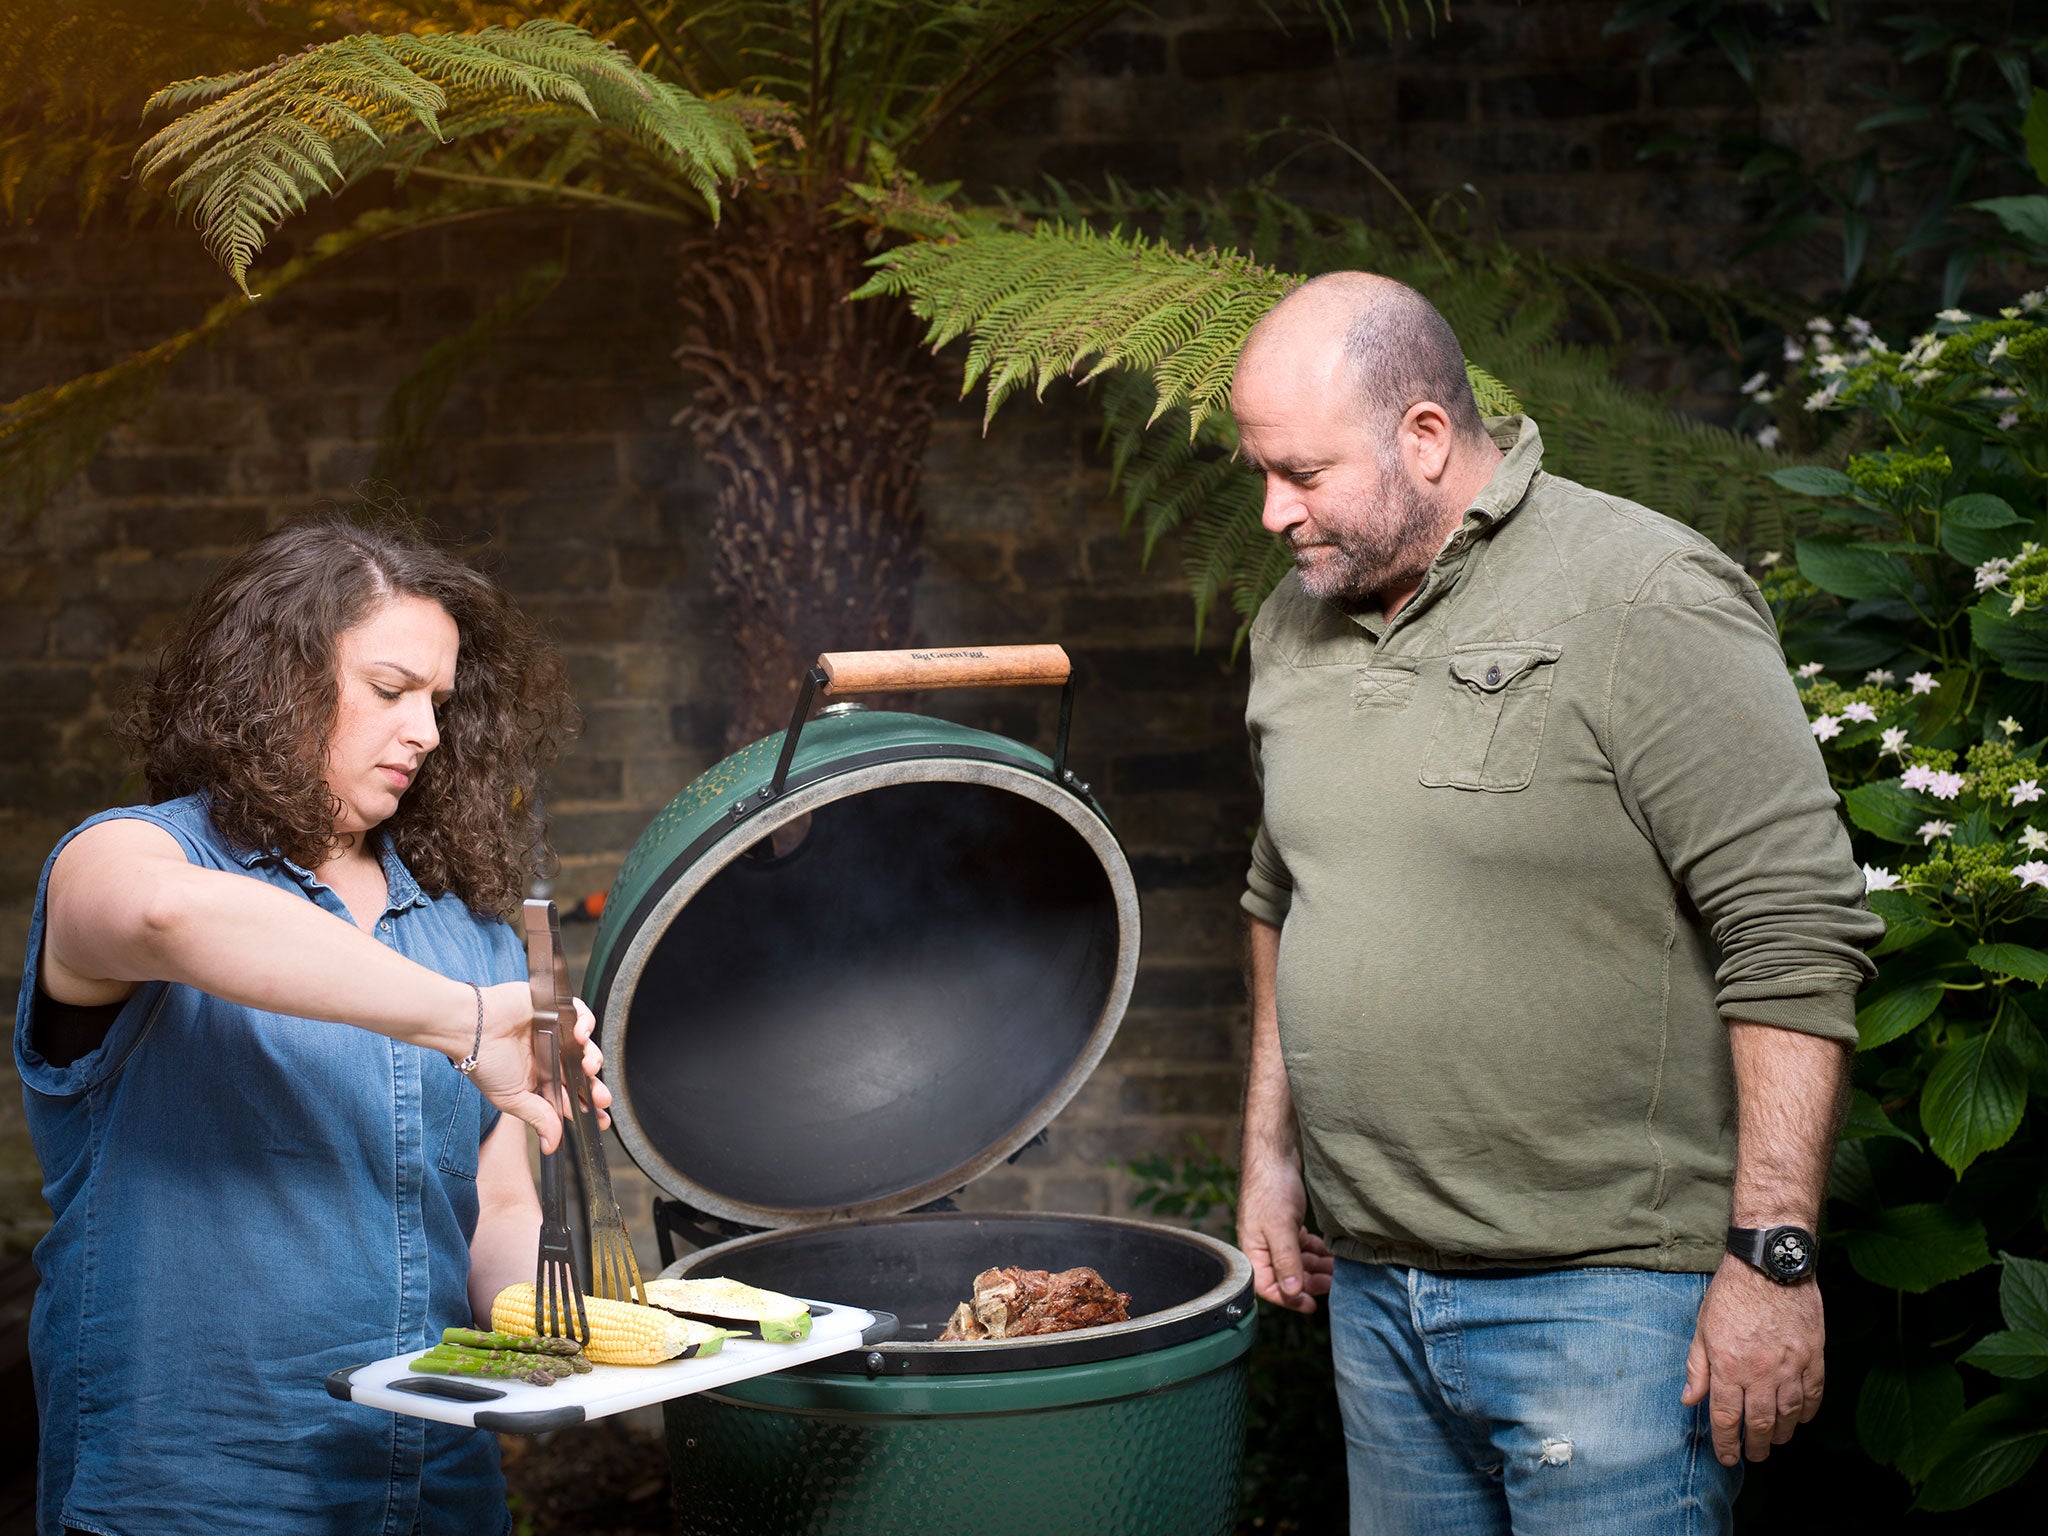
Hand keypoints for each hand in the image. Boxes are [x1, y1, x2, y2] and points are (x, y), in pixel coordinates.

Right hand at [464, 984, 611, 1152]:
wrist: (471, 1029)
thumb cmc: (486, 1062)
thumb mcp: (513, 1099)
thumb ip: (538, 1118)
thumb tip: (552, 1145)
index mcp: (541, 1080)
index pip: (571, 1096)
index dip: (588, 1108)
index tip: (601, 1120)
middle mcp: (551, 1058)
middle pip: (584, 1074)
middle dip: (596, 1087)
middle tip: (601, 1098)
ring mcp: (555, 1034)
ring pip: (586, 1047)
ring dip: (593, 1058)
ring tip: (588, 1066)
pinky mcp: (556, 1011)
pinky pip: (581, 1016)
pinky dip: (586, 1025)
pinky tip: (580, 1036)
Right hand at [1237, 1151, 1333, 1312]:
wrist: (1274, 1155)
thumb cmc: (1271, 1189)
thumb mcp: (1280, 1228)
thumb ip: (1286, 1260)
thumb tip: (1292, 1291)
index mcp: (1253, 1251)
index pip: (1268, 1287)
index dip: (1290, 1299)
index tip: (1312, 1305)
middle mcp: (1262, 1246)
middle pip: (1286, 1276)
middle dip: (1309, 1282)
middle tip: (1333, 1282)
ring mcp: (1275, 1235)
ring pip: (1297, 1262)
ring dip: (1316, 1267)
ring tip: (1337, 1268)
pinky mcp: (1287, 1224)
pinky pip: (1302, 1246)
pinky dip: (1316, 1252)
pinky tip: (1331, 1253)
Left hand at [1682, 1253, 1825, 1464]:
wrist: (1768, 1264)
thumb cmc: (1731, 1294)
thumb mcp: (1702, 1328)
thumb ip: (1697, 1367)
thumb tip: (1689, 1399)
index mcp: (1729, 1366)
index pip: (1726, 1417)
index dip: (1726, 1442)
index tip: (1726, 1457)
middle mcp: (1761, 1373)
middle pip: (1759, 1423)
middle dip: (1755, 1446)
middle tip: (1753, 1456)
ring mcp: (1791, 1366)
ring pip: (1789, 1414)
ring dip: (1781, 1434)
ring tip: (1775, 1442)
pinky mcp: (1813, 1356)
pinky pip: (1814, 1393)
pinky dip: (1808, 1411)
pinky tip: (1801, 1419)